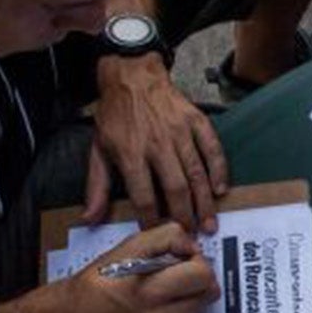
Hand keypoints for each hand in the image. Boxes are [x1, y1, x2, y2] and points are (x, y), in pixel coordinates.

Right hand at [46, 221, 219, 312]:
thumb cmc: (100, 279)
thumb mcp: (128, 246)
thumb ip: (165, 238)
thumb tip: (192, 247)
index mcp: (148, 289)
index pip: (201, 273)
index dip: (196, 258)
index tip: (180, 255)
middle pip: (211, 291)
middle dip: (201, 274)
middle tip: (180, 268)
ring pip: (203, 305)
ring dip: (193, 290)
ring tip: (168, 284)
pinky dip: (182, 306)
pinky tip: (161, 300)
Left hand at [88, 55, 229, 233]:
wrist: (131, 76)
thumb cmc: (115, 115)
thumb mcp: (97, 149)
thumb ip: (96, 186)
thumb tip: (90, 218)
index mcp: (130, 153)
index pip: (144, 197)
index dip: (152, 220)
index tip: (158, 235)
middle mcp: (157, 144)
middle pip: (175, 189)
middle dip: (184, 217)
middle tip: (191, 236)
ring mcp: (179, 132)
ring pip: (196, 173)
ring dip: (204, 202)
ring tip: (209, 223)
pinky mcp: (195, 120)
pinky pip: (212, 149)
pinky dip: (219, 170)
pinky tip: (221, 189)